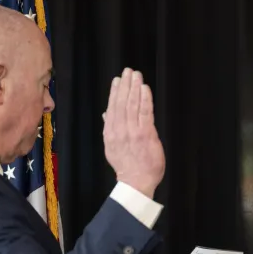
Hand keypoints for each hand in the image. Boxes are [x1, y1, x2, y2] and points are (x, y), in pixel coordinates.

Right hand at [103, 68, 164, 198]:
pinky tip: (145, 89)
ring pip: (132, 105)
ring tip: (136, 75)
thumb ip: (110, 129)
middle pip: (122, 103)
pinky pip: (145, 112)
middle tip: (128, 71)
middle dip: (125, 85)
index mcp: (110, 133)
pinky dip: (145, 99)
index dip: (114, 92)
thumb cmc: (127, 166)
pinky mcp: (146, 134)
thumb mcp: (111, 147)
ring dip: (134, 88)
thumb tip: (106, 114)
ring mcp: (133, 131)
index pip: (112, 108)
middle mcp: (119, 130)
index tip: (117, 80)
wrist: (136, 182)